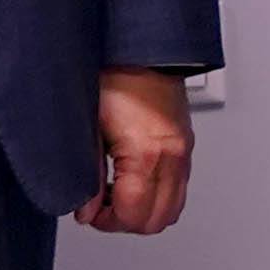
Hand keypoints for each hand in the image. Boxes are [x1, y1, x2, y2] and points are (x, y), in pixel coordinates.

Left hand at [76, 68, 192, 234]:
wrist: (141, 48)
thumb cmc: (114, 76)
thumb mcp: (89, 128)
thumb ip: (86, 174)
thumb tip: (84, 209)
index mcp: (147, 153)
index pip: (134, 213)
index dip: (107, 221)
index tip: (89, 212)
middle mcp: (173, 156)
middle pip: (158, 219)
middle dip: (126, 220)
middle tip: (101, 207)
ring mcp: (183, 151)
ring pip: (172, 208)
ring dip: (144, 210)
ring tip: (116, 192)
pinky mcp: (185, 144)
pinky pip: (178, 187)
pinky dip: (156, 194)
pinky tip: (132, 178)